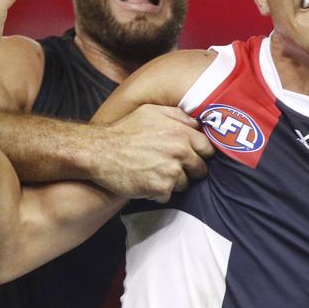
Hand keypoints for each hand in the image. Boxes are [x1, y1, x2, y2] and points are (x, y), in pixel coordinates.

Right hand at [90, 104, 213, 201]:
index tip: (192, 156)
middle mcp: (180, 151)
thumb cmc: (125, 129)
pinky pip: (169, 195)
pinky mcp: (160, 188)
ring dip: (174, 182)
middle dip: (190, 170)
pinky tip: (146, 182)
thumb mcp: (152, 112)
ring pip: (185, 184)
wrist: (100, 151)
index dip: (200, 154)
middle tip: (173, 168)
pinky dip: (159, 192)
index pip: (208, 149)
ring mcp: (171, 171)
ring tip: (155, 173)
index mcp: (182, 132)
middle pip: (201, 169)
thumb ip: (178, 116)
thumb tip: (196, 123)